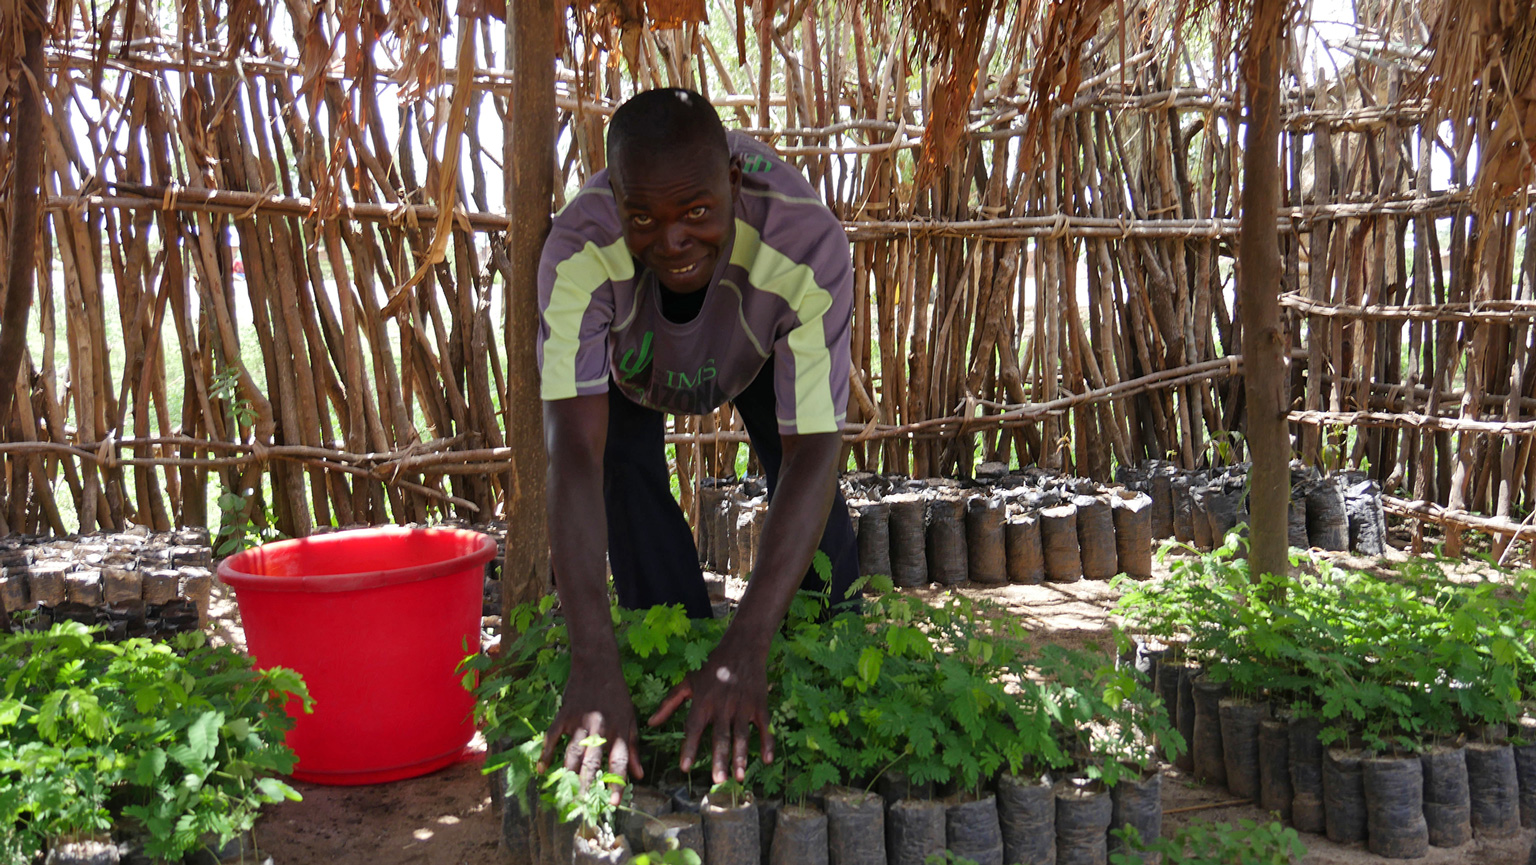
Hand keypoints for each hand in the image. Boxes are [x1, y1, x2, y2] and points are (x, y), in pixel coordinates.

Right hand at [538, 657, 642, 805]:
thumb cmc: (617, 695)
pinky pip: (552, 737)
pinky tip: (542, 770)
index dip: (617, 782)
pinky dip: (546, 753)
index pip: (619, 761)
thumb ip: (634, 748)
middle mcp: (600, 728)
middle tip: (583, 804)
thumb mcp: (631, 719)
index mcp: (620, 729)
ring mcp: (580, 722)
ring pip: (572, 753)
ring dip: (568, 774)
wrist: (598, 665)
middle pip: (592, 761)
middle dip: (587, 784)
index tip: (613, 803)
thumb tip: (639, 775)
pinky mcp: (564, 715)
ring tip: (564, 793)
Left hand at [647, 634, 772, 783]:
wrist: (742, 647)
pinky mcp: (759, 705)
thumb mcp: (688, 682)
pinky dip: (767, 743)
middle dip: (719, 758)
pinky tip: (767, 761)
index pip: (694, 728)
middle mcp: (723, 706)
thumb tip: (651, 723)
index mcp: (703, 701)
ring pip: (742, 735)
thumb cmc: (711, 667)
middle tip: (717, 780)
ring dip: (741, 756)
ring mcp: (743, 706)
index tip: (685, 768)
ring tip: (739, 777)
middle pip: (720, 736)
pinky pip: (764, 727)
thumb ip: (669, 703)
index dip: (689, 747)